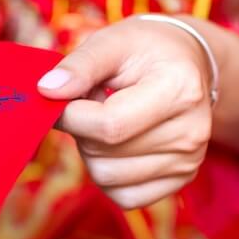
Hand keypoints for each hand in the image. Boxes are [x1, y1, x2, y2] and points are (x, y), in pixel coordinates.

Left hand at [37, 16, 213, 208]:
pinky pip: (124, 197)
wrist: (189, 63)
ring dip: (93, 152)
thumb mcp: (113, 41)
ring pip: (107, 179)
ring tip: (110, 119)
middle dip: (82, 131)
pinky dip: (109, 175)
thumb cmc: (147, 49)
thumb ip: (79, 65)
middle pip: (104, 155)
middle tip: (94, 103)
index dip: (71, 116)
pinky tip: (118, 144)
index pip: (109, 125)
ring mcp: (189, 160)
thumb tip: (47, 91)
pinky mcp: (182, 179)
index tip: (60, 99)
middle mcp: (192, 131)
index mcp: (179, 90)